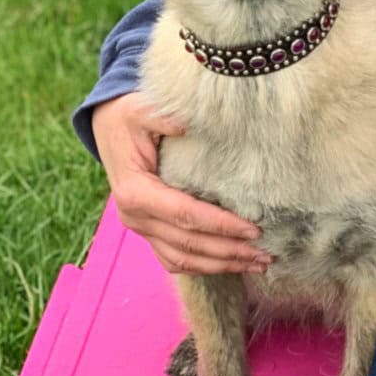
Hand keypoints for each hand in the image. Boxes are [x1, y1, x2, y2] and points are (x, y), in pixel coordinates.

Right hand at [91, 93, 269, 274]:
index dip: (221, 225)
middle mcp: (135, 216)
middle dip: (229, 251)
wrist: (109, 127)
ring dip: (221, 264)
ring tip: (258, 264)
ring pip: (182, 258)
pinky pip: (173, 258)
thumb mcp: (142, 109)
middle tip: (266, 253)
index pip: (186, 215)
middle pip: (188, 243)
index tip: (254, 229)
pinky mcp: (148, 230)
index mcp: (136, 191)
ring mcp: (141, 227)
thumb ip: (164, 117)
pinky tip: (231, 265)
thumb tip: (187, 126)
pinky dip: (202, 266)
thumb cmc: (131, 117)